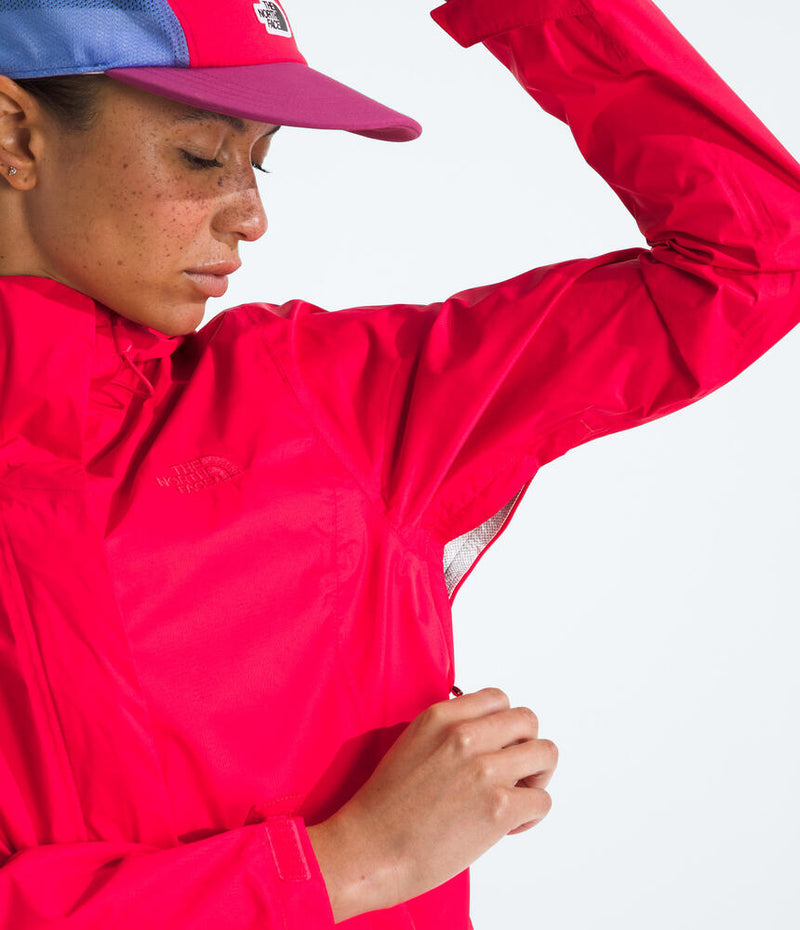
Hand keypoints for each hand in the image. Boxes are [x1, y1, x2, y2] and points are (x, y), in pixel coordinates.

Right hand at [307, 687, 557, 921]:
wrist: (370, 850)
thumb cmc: (385, 807)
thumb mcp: (412, 744)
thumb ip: (449, 732)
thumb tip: (486, 736)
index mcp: (441, 716)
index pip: (498, 698)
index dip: (502, 725)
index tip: (494, 746)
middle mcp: (465, 735)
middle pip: (528, 720)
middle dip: (525, 746)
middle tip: (512, 773)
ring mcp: (485, 769)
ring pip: (547, 753)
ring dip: (537, 776)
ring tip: (516, 796)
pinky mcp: (499, 807)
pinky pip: (542, 800)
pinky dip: (531, 815)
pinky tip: (508, 827)